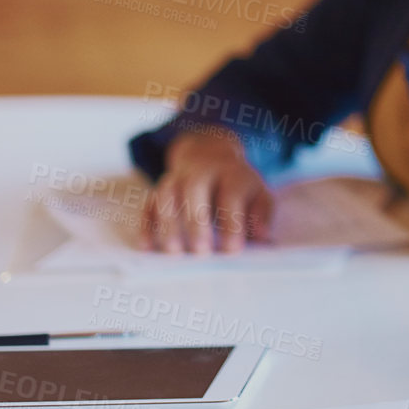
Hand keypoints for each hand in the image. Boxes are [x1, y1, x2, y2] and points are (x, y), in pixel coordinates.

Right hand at [142, 127, 273, 253]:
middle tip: (201, 252)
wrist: (211, 155)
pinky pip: (148, 204)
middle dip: (197, 221)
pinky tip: (146, 246)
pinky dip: (146, 225)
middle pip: (194, 188)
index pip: (231, 194)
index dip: (233, 222)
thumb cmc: (238, 186)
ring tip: (173, 251)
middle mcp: (202, 171)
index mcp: (232, 172)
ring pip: (167, 193)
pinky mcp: (159, 189)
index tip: (233, 250)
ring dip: (167, 222)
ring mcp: (177, 178)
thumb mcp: (259, 194)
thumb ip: (262, 214)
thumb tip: (263, 236)